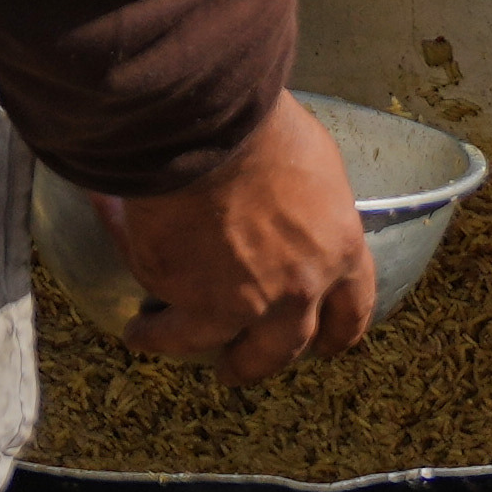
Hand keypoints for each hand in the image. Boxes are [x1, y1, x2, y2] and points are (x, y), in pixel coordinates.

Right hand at [90, 91, 380, 384]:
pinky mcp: (192, 302)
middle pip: (287, 347)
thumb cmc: (263, 127)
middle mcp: (299, 289)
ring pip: (225, 346)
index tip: (327, 344)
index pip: (353, 308)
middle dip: (266, 360)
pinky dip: (152, 332)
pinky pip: (172, 327)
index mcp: (339, 250)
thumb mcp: (315, 165)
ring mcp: (245, 303)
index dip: (338, 330)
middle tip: (246, 364)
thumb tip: (293, 217)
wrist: (206, 128)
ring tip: (176, 348)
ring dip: (205, 354)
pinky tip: (138, 330)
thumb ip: (310, 210)